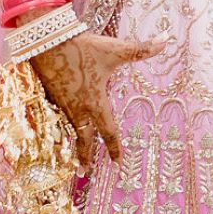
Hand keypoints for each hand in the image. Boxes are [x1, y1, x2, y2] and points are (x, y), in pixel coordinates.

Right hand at [32, 29, 161, 172]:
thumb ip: (140, 49)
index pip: (108, 131)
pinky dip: (60, 125)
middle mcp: (78, 108)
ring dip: (72, 143)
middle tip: (85, 173)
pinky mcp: (50, 94)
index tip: (117, 162)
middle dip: (84, 157)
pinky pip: (57, 116)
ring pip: (69, 129)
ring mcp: (61, 102)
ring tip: (73, 157)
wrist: (46, 40)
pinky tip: (60, 125)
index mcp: (95, 102)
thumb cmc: (82, 48)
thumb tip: (166, 41)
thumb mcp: (114, 50)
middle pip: (83, 139)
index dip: (114, 147)